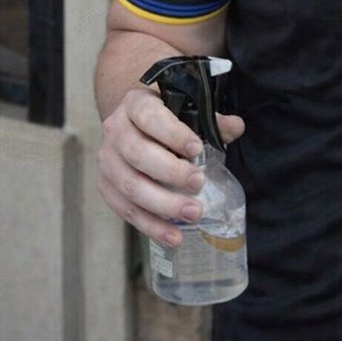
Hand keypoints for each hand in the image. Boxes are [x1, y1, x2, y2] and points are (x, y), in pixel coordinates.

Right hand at [96, 87, 244, 247]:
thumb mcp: (184, 107)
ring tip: (193, 213)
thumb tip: (236, 127)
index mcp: (135, 104)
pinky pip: (126, 211)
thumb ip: (210, 118)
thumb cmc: (163, 116)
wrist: (131, 123)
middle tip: (198, 184)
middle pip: (138, 154)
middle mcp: (115, 130)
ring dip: (163, 204)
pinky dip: (151, 226)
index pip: (149, 117)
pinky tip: (174, 236)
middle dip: (170, 172)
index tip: (197, 149)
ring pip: (130, 187)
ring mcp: (107, 161)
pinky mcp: (106, 187)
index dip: (172, 134)